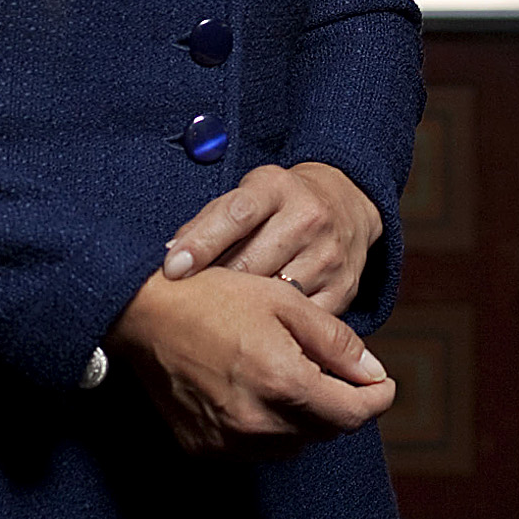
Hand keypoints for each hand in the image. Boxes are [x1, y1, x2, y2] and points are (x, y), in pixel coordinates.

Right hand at [107, 268, 394, 455]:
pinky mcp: (203, 448)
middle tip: (332, 370)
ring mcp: (227, 441)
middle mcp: (257, 423)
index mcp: (282, 383)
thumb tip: (373, 374)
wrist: (141, 314)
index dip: (377, 398)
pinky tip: (254, 393)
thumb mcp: (284, 301)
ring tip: (288, 377)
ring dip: (304, 418)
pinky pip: (255, 449)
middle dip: (340, 404)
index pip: (353, 414)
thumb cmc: (213, 297)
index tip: (382, 385)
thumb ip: (335, 341)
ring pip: (293, 445)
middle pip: (326, 432)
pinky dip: (267, 428)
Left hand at [159, 162, 381, 314]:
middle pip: (251, 262)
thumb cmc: (281, 203)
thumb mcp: (248, 193)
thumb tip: (171, 257)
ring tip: (220, 318)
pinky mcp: (343, 289)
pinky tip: (258, 330)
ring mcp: (329, 256)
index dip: (201, 243)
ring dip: (243, 311)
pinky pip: (301, 319)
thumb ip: (210, 221)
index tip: (173, 269)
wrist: (347, 204)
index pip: (235, 215)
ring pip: (275, 296)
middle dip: (216, 285)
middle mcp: (308, 219)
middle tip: (189, 302)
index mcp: (276, 188)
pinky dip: (277, 328)